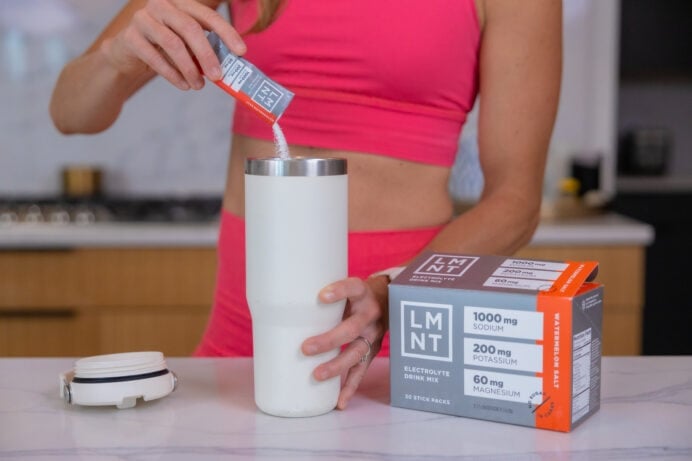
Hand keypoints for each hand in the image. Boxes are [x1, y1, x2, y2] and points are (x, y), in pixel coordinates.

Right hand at [101, 0, 245, 89]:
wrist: (127, 53)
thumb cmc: (164, 48)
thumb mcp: (186, 44)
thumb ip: (204, 49)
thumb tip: (230, 68)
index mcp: (181, 4)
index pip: (208, 15)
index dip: (226, 33)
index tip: (241, 52)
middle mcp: (161, 5)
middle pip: (190, 28)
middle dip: (207, 55)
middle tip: (218, 77)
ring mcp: (143, 19)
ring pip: (172, 43)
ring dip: (189, 68)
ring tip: (199, 86)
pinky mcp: (129, 37)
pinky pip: (154, 57)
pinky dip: (172, 74)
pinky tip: (183, 85)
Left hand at [301, 275, 388, 409]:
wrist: (388, 301)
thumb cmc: (355, 295)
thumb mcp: (346, 288)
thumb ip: (325, 297)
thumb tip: (280, 309)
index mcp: (362, 293)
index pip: (353, 288)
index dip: (339, 291)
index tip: (321, 296)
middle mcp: (370, 314)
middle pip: (352, 328)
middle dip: (329, 340)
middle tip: (305, 348)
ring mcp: (373, 334)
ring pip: (356, 352)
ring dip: (337, 366)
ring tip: (317, 375)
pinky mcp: (373, 351)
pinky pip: (361, 370)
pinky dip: (350, 387)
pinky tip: (339, 401)